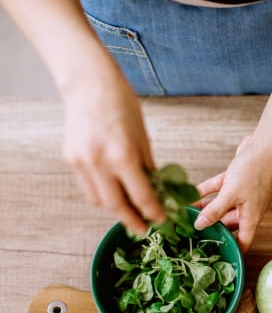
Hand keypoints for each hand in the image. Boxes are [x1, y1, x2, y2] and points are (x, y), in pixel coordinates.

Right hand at [62, 64, 164, 231]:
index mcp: (123, 155)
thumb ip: (147, 167)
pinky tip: (113, 192)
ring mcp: (82, 161)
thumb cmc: (122, 105)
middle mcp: (99, 162)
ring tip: (129, 211)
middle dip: (131, 221)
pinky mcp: (70, 158)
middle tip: (143, 229)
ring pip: (98, 200)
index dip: (152, 212)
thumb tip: (155, 190)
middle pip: (115, 206)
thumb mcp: (143, 137)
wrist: (89, 83)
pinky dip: (101, 194)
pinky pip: (87, 186)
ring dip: (115, 209)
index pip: (140, 195)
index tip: (160, 220)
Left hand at [195, 134, 271, 253]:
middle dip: (212, 227)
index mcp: (252, 216)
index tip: (221, 259)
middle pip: (228, 224)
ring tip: (186, 213)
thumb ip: (214, 211)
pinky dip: (207, 192)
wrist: (265, 145)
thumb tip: (200, 226)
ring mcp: (242, 194)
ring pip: (221, 206)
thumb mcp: (231, 194)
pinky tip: (192, 194)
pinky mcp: (236, 180)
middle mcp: (248, 207)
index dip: (234, 252)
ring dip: (205, 208)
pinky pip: (219, 190)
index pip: (244, 241)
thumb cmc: (255, 171)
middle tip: (192, 232)